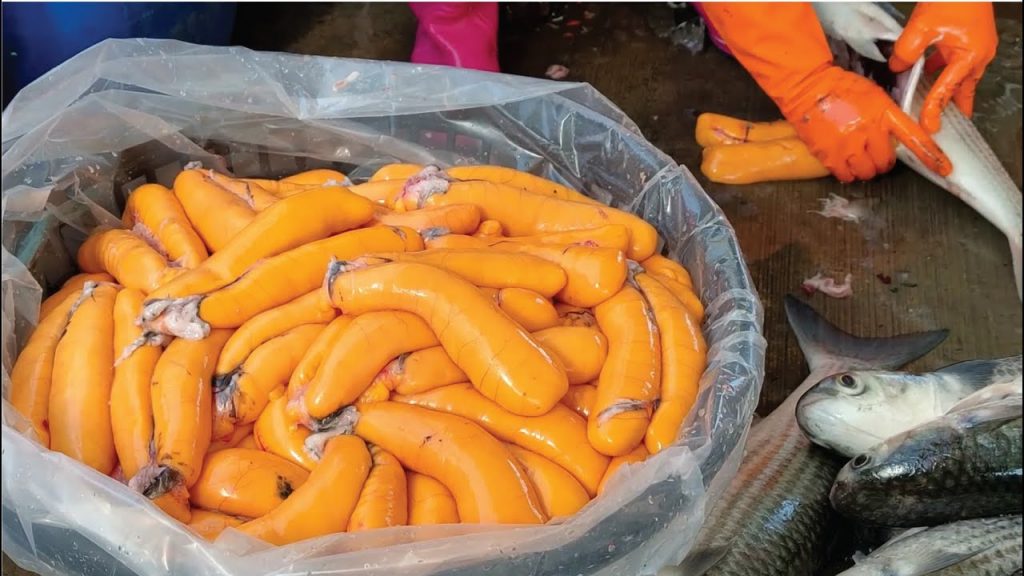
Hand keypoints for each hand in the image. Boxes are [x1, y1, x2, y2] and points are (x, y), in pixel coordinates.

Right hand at [699, 3, 950, 181]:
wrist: (808, 88)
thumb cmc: (841, 88)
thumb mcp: (875, 96)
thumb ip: (888, 116)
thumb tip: (895, 138)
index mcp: (884, 114)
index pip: (914, 138)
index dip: (931, 156)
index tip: (944, 169)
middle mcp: (869, 133)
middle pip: (887, 162)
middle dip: (884, 159)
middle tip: (875, 152)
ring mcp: (848, 147)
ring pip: (868, 173)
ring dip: (867, 168)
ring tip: (859, 157)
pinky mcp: (830, 157)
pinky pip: (847, 176)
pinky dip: (849, 173)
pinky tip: (846, 162)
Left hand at [890, 2, 997, 132]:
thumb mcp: (922, 26)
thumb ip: (907, 51)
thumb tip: (896, 68)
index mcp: (970, 56)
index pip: (947, 90)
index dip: (934, 109)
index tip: (928, 126)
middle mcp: (978, 56)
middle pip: (962, 90)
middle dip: (952, 109)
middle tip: (941, 127)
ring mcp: (977, 48)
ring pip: (960, 78)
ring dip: (947, 91)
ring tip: (935, 108)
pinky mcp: (971, 40)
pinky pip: (956, 63)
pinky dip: (943, 72)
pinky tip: (928, 74)